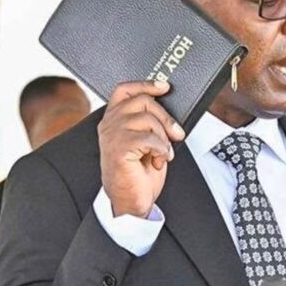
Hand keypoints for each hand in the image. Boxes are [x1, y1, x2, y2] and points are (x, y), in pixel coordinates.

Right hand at [99, 80, 184, 216]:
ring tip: (162, 153)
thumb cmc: (139, 173)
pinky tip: (159, 160)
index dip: (145, 84)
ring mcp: (112, 136)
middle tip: (176, 133)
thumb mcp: (146, 141)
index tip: (164, 87)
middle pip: (142, 100)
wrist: (132, 201)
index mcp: (114, 120)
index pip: (125, 90)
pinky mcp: (118, 149)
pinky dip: (161, 149)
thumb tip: (167, 108)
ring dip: (163, 137)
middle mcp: (110, 125)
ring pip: (148, 119)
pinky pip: (148, 138)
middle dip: (165, 116)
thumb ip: (149, 122)